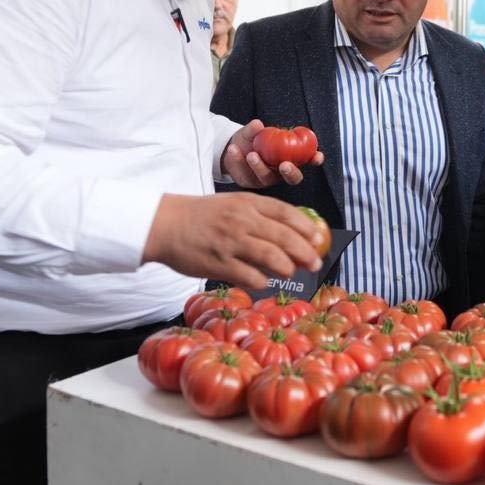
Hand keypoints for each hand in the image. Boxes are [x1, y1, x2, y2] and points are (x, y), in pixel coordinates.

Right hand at [142, 193, 321, 289]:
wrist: (165, 224)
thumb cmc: (202, 216)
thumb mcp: (233, 204)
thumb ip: (259, 215)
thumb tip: (291, 234)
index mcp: (247, 203)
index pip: (285, 212)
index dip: (306, 227)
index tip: (318, 238)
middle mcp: (242, 220)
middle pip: (284, 237)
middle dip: (305, 252)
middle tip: (316, 263)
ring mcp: (231, 242)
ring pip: (272, 257)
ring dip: (287, 267)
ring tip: (290, 272)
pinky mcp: (219, 264)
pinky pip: (250, 276)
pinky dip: (262, 281)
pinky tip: (263, 281)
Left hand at [222, 119, 324, 187]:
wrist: (230, 148)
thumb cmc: (250, 139)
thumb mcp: (251, 132)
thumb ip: (254, 129)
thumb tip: (258, 124)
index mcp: (289, 157)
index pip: (308, 160)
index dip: (314, 160)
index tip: (317, 157)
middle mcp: (281, 172)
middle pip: (293, 179)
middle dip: (291, 173)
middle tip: (284, 164)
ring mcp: (266, 179)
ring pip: (267, 178)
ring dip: (260, 167)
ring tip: (250, 154)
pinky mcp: (250, 183)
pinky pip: (247, 176)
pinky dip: (239, 162)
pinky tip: (233, 150)